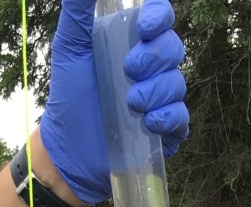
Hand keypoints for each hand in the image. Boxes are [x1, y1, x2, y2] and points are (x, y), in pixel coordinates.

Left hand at [39, 0, 188, 203]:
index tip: (144, 27)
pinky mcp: (165, 131)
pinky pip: (181, 118)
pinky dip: (168, 118)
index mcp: (132, 41)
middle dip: (154, 58)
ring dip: (156, 91)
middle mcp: (151, 67)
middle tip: (128, 70)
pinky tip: (149, 122)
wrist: (69, 148)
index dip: (159, 16)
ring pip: (177, 84)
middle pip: (173, 48)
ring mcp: (161, 99)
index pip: (160, 18)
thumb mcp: (70, 47)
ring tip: (130, 104)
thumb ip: (78, 10)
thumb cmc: (69, 95)